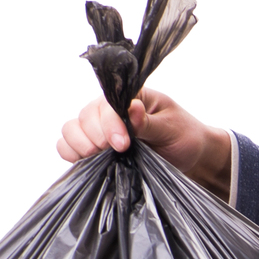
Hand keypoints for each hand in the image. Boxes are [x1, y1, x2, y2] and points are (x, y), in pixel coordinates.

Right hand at [57, 89, 234, 200]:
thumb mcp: (172, 128)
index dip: (109, 124)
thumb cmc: (183, 136)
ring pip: (71, 129)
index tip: (123, 144)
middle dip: (95, 136)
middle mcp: (109, 110)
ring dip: (79, 144)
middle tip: (115, 151)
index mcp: (129, 97)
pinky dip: (70, 153)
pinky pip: (68, 146)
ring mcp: (99, 128)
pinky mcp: (95, 148)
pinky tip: (84, 161)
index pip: (106, 105)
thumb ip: (148, 122)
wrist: (190, 156)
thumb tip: (130, 109)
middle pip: (84, 116)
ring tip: (97, 156)